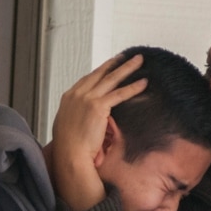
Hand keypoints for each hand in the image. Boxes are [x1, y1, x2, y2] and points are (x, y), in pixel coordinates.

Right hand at [51, 55, 146, 210]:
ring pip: (112, 79)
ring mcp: (87, 98)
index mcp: (69, 97)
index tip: (110, 65)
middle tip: (125, 56)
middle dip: (115, 63)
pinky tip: (143, 82)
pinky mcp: (98, 106)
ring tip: (138, 61)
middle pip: (100, 73)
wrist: (69, 154)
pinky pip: (119, 93)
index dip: (101, 71)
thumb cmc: (69, 146)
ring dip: (127, 68)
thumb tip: (84, 118)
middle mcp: (77, 94)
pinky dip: (133, 87)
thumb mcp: (68, 125)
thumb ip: (77, 116)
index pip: (88, 79)